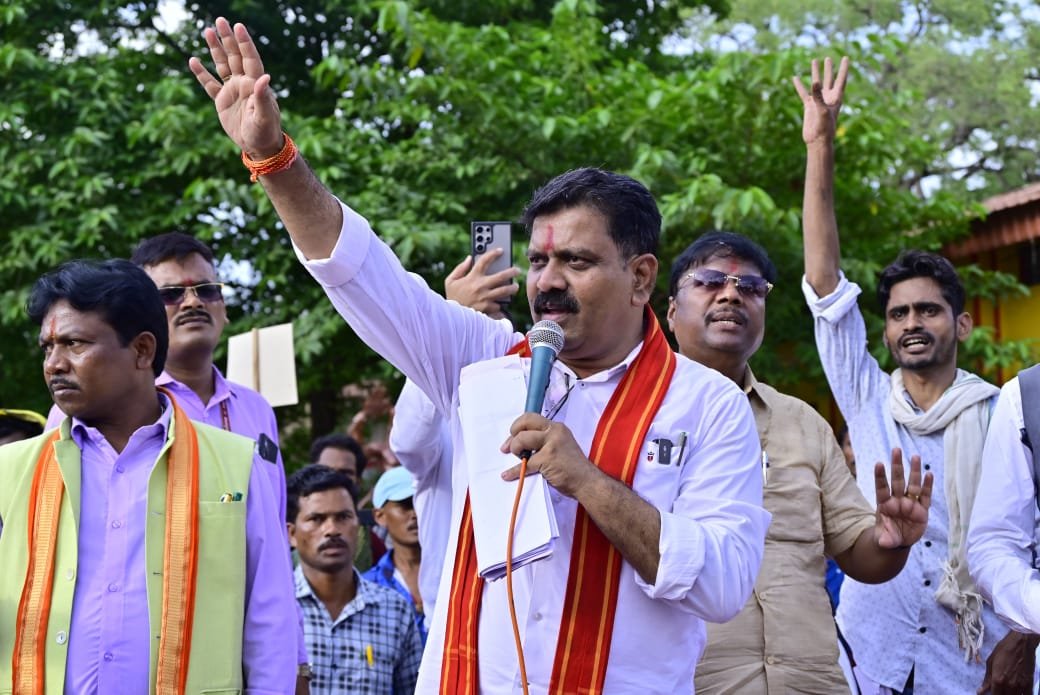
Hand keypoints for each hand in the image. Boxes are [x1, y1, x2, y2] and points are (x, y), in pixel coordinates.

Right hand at [188, 17, 284, 158]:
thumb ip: (263, 96)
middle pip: (235, 56)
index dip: (244, 43)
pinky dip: (201, 73)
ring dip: (216, 49)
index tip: (238, 26)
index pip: (250, 58)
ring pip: (222, 65)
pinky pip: (210, 84)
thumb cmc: (265, 131)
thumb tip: (265, 77)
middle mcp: (244, 83)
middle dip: (228, 39)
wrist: (258, 146)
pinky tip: (193, 60)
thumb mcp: (265, 115)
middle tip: (220, 20)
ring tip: (207, 31)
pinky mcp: (222, 101)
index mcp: (255, 84)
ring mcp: (232, 90)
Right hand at [445, 251, 519, 315]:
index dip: (493, 253)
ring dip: (513, 288)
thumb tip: (469, 258)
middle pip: (501, 276)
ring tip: (515, 286)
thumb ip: (460, 268)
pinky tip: (503, 302)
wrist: (452, 317)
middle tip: (517, 270)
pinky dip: (501, 303)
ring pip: (505, 290)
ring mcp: (485, 297)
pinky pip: (499, 304)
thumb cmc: (452, 297)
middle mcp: (480, 286)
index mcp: (472, 277)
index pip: (484, 261)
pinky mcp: (488, 308)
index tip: (501, 250)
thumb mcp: (450, 281)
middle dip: (512, 271)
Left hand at [500, 413, 596, 498]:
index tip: (513, 435)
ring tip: (518, 459)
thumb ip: (543, 441)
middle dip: (513, 434)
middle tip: (509, 447)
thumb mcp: (560, 445)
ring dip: (515, 449)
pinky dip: (514, 471)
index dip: (518, 425)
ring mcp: (551, 444)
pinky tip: (508, 475)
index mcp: (556, 427)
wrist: (586, 481)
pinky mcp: (547, 458)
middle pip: (524, 423)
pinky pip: (524, 464)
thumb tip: (520, 444)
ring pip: (522, 439)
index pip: (531, 417)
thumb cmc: (572, 467)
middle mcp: (554, 431)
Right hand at [792, 56, 848, 145]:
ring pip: (816, 83)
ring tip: (814, 61)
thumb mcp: (823, 111)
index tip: (846, 58)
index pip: (841, 79)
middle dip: (829, 69)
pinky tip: (796, 77)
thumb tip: (814, 82)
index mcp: (836, 98)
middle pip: (829, 79)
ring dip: (815, 73)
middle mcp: (828, 97)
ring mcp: (818, 101)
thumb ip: (819, 96)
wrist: (817, 140)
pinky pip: (803, 93)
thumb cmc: (825, 127)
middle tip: (828, 59)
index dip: (844, 69)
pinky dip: (799, 85)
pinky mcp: (809, 106)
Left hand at [874, 448, 932, 548]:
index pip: (881, 488)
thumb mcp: (885, 540)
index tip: (879, 463)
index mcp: (884, 505)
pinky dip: (928, 486)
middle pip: (897, 481)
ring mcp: (910, 504)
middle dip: (897, 466)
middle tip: (896, 449)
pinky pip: (925, 497)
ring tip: (914, 456)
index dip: (880, 477)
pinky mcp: (922, 510)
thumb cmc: (887, 536)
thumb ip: (885, 540)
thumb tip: (884, 543)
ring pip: (913, 485)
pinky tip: (929, 474)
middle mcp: (897, 501)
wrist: (898, 542)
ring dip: (914, 471)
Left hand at [978, 631, 1038, 693]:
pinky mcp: (1029, 683)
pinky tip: (1017, 692)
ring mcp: (1021, 686)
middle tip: (998, 690)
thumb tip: (981, 691)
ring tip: (1006, 691)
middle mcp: (1009, 685)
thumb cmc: (1004, 649)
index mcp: (998, 679)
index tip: (989, 694)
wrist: (1021, 643)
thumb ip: (987, 679)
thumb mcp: (991, 662)